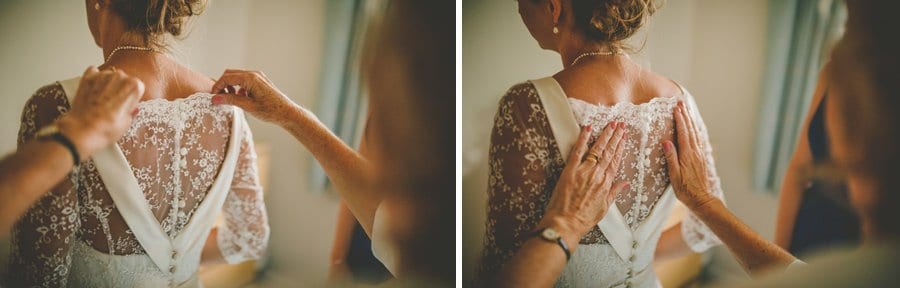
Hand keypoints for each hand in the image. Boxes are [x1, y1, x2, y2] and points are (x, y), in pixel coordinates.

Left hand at [57, 66, 143, 158]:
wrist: (83, 131)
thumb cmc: (106, 128)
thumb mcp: (127, 122)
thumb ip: (131, 111)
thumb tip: (131, 108)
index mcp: (134, 86)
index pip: (138, 86)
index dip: (133, 96)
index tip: (128, 103)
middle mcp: (120, 77)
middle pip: (124, 79)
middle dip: (120, 88)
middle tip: (114, 103)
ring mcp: (103, 75)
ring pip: (109, 75)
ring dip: (107, 84)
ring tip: (102, 99)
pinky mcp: (88, 77)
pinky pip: (94, 72)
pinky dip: (94, 79)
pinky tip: (93, 91)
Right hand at [210, 69, 306, 125]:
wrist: (287, 113)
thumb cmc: (270, 110)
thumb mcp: (247, 106)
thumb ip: (230, 100)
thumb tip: (214, 99)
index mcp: (250, 78)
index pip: (227, 78)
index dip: (217, 86)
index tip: (212, 96)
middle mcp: (254, 74)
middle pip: (230, 74)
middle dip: (222, 85)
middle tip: (219, 97)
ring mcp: (258, 77)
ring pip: (237, 77)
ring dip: (230, 86)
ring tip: (232, 98)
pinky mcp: (260, 81)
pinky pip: (244, 80)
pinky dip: (239, 87)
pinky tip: (241, 98)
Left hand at [539, 122, 630, 246]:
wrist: (566, 223)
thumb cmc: (583, 218)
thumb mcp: (604, 208)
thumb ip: (614, 193)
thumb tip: (624, 184)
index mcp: (606, 184)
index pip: (616, 161)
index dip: (620, 148)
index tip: (624, 137)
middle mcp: (597, 175)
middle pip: (609, 152)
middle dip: (615, 137)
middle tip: (620, 125)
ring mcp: (584, 171)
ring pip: (597, 149)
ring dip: (605, 135)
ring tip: (611, 124)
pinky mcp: (570, 170)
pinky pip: (578, 151)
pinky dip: (583, 138)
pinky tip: (588, 128)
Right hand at [663, 101, 715, 209]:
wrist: (702, 199)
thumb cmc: (685, 190)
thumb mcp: (674, 175)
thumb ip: (671, 158)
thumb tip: (666, 142)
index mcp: (687, 155)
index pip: (683, 133)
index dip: (680, 119)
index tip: (676, 108)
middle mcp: (695, 152)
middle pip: (690, 129)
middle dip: (685, 115)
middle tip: (681, 103)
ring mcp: (700, 154)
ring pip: (695, 133)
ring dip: (690, 120)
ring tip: (687, 110)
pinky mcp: (702, 158)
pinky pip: (698, 139)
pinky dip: (695, 129)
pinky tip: (693, 127)